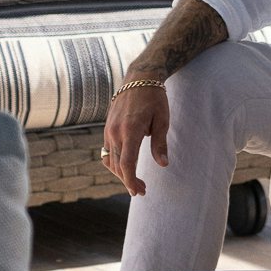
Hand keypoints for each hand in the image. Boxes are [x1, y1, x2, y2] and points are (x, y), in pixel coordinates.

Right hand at [102, 82, 170, 196]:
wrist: (139, 78)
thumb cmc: (154, 98)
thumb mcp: (162, 120)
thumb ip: (160, 143)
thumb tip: (162, 164)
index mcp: (130, 130)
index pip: (126, 163)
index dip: (130, 180)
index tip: (137, 191)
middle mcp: (115, 131)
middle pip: (118, 165)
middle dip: (128, 181)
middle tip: (142, 190)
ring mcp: (109, 130)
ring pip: (111, 160)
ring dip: (121, 173)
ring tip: (135, 181)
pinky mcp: (107, 128)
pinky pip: (108, 151)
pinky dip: (115, 162)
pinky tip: (125, 167)